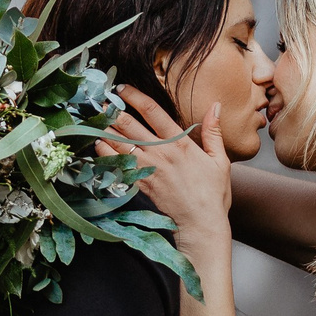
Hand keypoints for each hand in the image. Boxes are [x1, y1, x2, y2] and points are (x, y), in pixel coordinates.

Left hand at [104, 86, 231, 250]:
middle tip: (101, 100)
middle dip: (113, 111)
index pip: (154, 112)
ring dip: (105, 130)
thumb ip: (214, 132)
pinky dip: (105, 155)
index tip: (123, 89)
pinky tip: (97, 146)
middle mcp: (161, 154)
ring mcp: (148, 170)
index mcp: (180, 144)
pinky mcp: (140, 186)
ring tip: (94, 119)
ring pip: (120, 144)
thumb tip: (215, 106)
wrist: (202, 226)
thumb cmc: (213, 195)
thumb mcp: (220, 161)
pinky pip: (117, 166)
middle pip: (130, 125)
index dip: (135, 97)